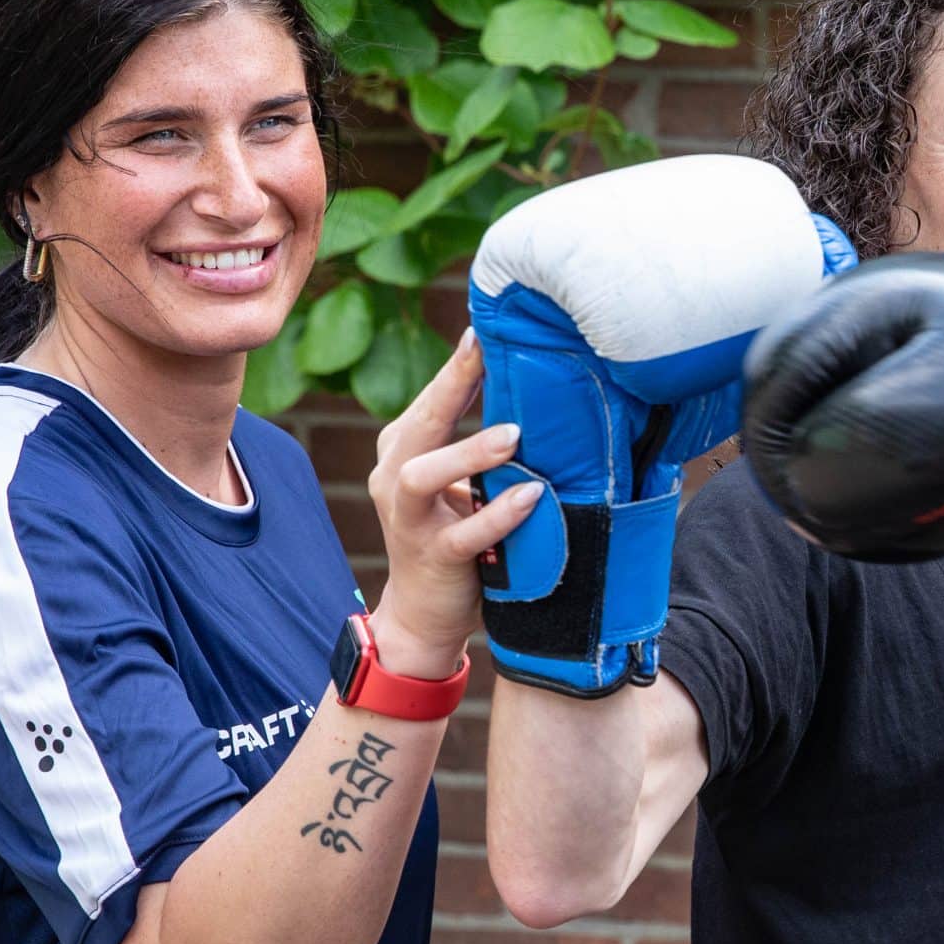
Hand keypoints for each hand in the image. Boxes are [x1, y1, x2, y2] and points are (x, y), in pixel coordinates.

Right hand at [368, 330, 542, 677]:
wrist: (424, 614)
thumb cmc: (456, 535)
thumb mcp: (465, 484)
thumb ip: (488, 450)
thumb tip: (548, 402)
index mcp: (405, 450)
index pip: (432, 400)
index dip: (458, 365)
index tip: (487, 329)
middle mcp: (396, 476)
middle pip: (420, 422)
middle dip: (451, 384)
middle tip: (487, 352)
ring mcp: (408, 519)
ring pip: (423, 475)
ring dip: (468, 452)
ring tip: (514, 435)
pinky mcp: (433, 557)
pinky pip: (463, 534)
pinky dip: (498, 515)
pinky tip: (532, 497)